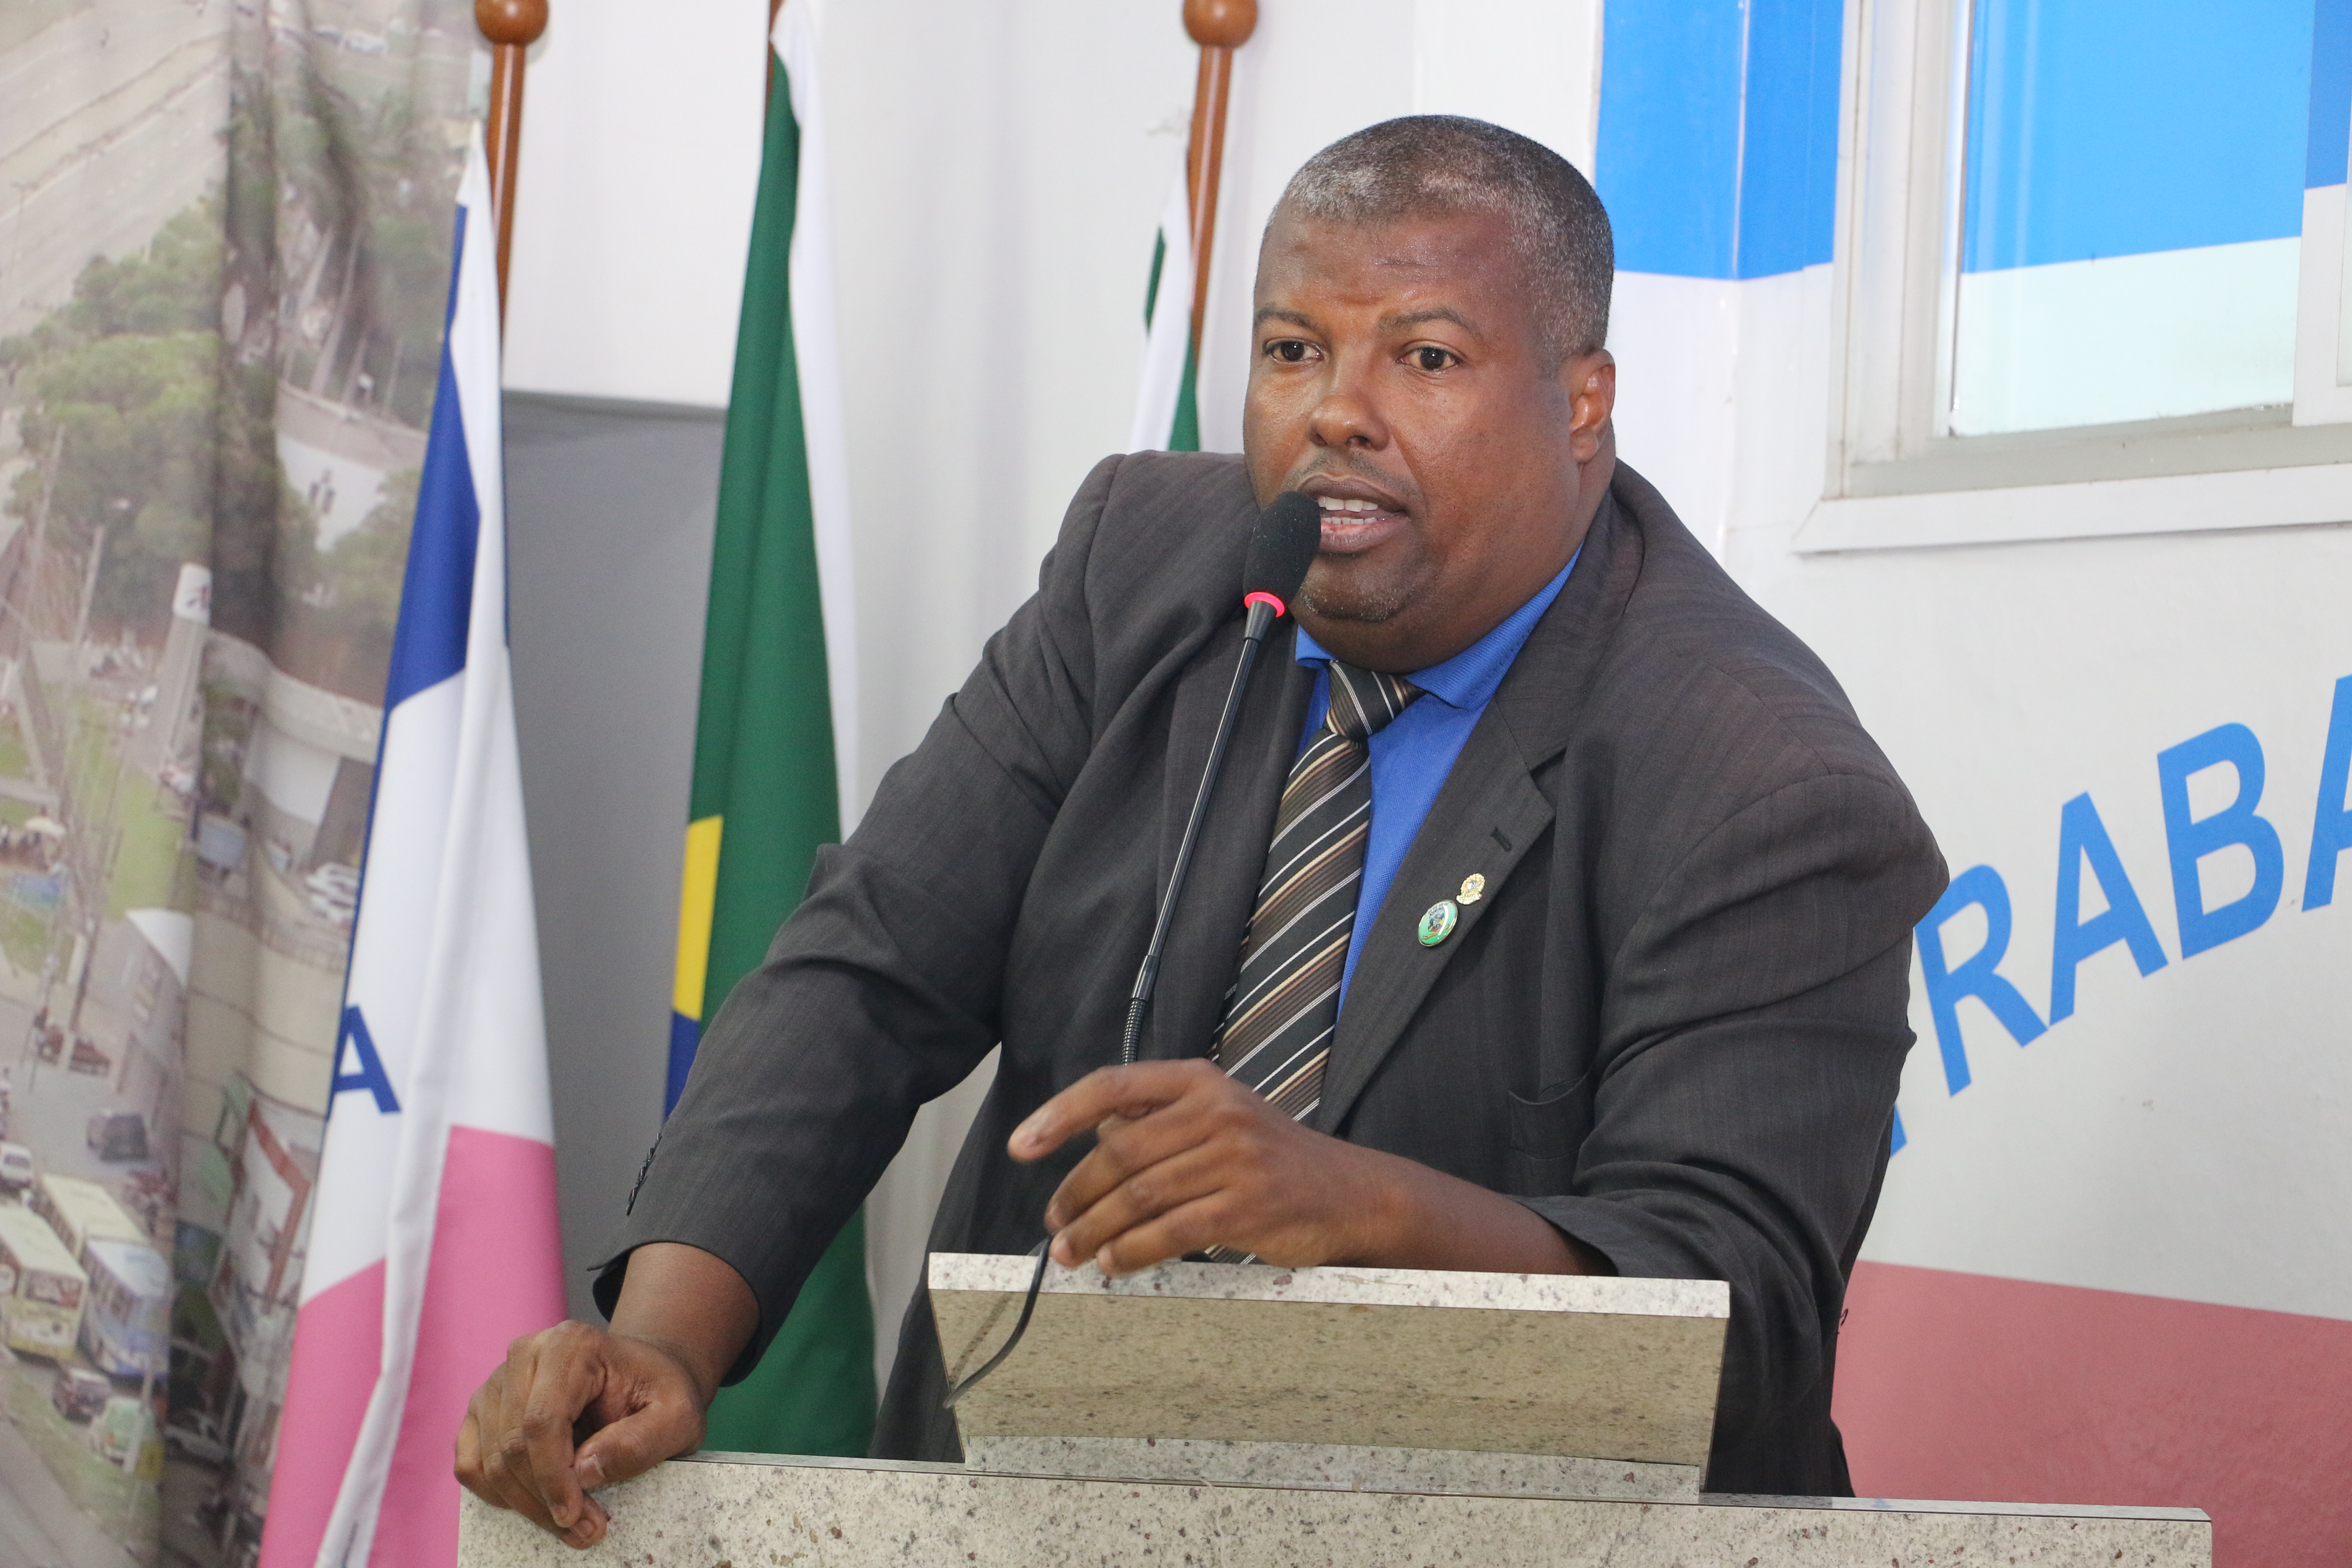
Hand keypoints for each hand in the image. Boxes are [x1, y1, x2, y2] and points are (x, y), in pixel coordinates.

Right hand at [454, 1242, 756, 1548]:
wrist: (641, 1377)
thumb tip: (584, 1471)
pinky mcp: (484, 1411)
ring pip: (490, 1460)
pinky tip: (538, 1504)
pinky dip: (498, 1494)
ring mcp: (497, 1382)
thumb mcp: (679, 1416)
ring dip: (526, 1504)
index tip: (576, 1516)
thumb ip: (640, 1442)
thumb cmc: (658, 1393)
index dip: (554, 1477)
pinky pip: (472, 1463)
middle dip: (545, 1499)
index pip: (543, 1420)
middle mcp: (524, 1355)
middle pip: (512, 1444)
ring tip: (573, 1523)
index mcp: (570, 1345)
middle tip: (587, 1530)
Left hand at [1011, 1059, 1394, 1273]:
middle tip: (1053, 1225)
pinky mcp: (1249, 1206)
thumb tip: (1093, 1142)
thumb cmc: (1271, 1158)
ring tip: (1071, 1253)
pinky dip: (1133, 1251)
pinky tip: (1114, 1264)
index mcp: (1200, 1081)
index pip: (1112, 1087)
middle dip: (1074, 1195)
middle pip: (1119, 1153)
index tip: (1022, 1146)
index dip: (1059, 1115)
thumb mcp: (1219, 1119)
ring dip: (1094, 1230)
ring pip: (1139, 1197)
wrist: (1351, 1194)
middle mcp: (1216, 1111)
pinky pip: (1172, 1232)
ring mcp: (1236, 1158)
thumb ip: (1159, 1123)